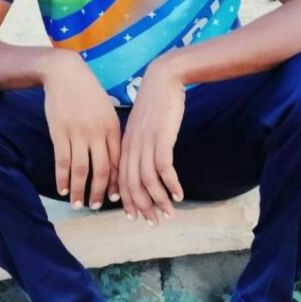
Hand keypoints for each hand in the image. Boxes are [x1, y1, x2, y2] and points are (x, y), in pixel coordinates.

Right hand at [42, 49, 120, 210]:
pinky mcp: (60, 132)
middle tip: (95, 206)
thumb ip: (110, 132)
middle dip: (99, 192)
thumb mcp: (105, 109)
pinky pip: (62, 161)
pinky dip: (62, 178)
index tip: (113, 197)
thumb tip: (113, 158)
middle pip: (101, 170)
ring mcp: (78, 133)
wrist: (65, 72)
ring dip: (79, 190)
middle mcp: (97, 132)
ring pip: (81, 170)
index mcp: (112, 127)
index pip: (117, 162)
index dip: (115, 182)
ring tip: (78, 204)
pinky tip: (62, 190)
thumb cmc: (87, 92)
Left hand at [118, 59, 184, 225]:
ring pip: (147, 180)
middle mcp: (132, 146)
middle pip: (132, 185)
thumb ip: (140, 144)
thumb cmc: (155, 102)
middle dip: (143, 207)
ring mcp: (145, 141)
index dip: (128, 201)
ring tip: (170, 213)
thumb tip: (146, 164)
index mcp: (125, 144)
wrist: (163, 78)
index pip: (121, 179)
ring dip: (159, 200)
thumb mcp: (142, 125)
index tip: (136, 217)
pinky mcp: (161, 136)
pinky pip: (163, 167)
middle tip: (154, 223)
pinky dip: (170, 184)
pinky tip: (179, 194)